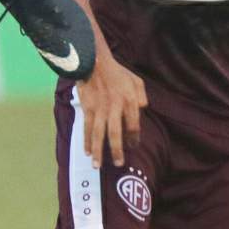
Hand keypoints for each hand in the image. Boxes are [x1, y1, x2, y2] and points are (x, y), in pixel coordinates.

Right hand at [75, 53, 146, 167]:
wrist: (94, 62)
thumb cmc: (117, 72)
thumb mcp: (136, 81)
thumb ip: (142, 96)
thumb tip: (141, 110)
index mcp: (129, 101)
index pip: (133, 125)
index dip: (134, 138)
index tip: (133, 146)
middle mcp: (114, 107)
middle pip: (115, 133)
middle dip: (116, 150)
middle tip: (119, 164)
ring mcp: (99, 109)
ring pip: (98, 134)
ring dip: (98, 151)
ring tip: (97, 165)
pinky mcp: (88, 108)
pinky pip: (87, 128)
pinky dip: (87, 140)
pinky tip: (87, 151)